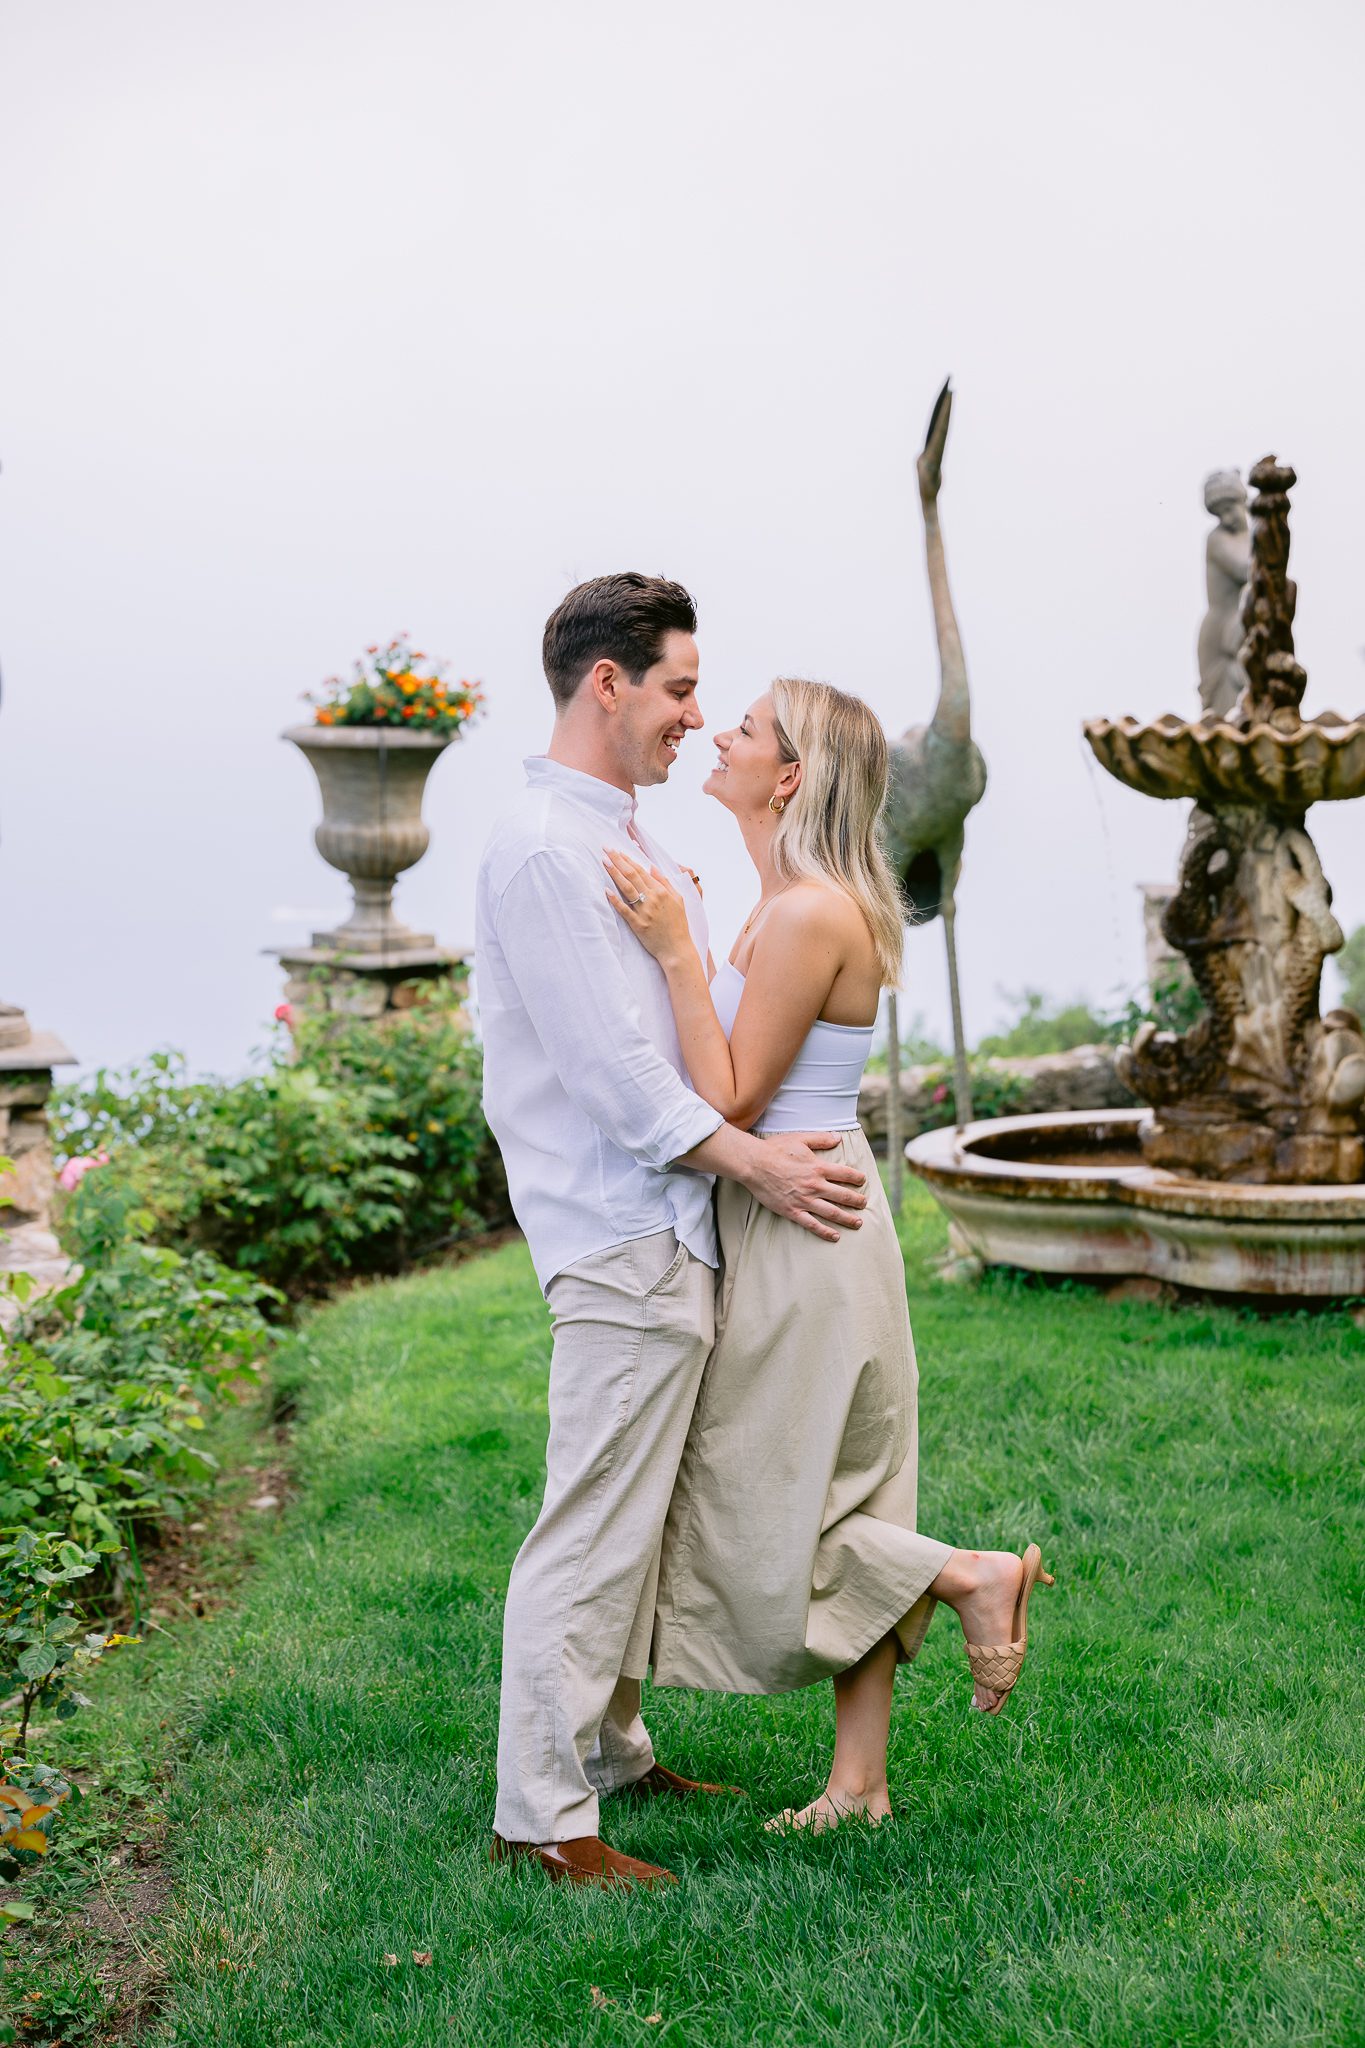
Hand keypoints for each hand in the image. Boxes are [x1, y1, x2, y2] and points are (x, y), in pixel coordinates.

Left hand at [603, 848, 692, 966]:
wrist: (677, 948)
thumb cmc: (678, 924)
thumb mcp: (678, 900)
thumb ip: (665, 882)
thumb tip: (652, 867)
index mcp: (662, 891)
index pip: (641, 871)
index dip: (628, 859)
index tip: (617, 850)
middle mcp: (652, 899)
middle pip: (632, 875)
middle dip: (618, 861)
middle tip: (606, 849)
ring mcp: (645, 912)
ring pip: (627, 888)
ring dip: (614, 874)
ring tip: (604, 862)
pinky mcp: (638, 924)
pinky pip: (624, 910)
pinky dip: (615, 900)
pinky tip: (606, 890)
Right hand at [744, 1133, 866, 1241]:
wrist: (754, 1164)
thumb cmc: (775, 1149)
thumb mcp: (800, 1138)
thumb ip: (821, 1139)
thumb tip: (838, 1138)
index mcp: (818, 1168)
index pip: (845, 1174)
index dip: (857, 1178)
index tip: (862, 1181)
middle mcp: (815, 1185)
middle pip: (843, 1196)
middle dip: (857, 1201)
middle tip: (864, 1204)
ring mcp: (804, 1200)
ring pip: (832, 1212)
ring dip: (847, 1218)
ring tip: (858, 1223)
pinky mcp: (793, 1211)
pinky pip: (812, 1225)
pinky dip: (825, 1232)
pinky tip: (835, 1236)